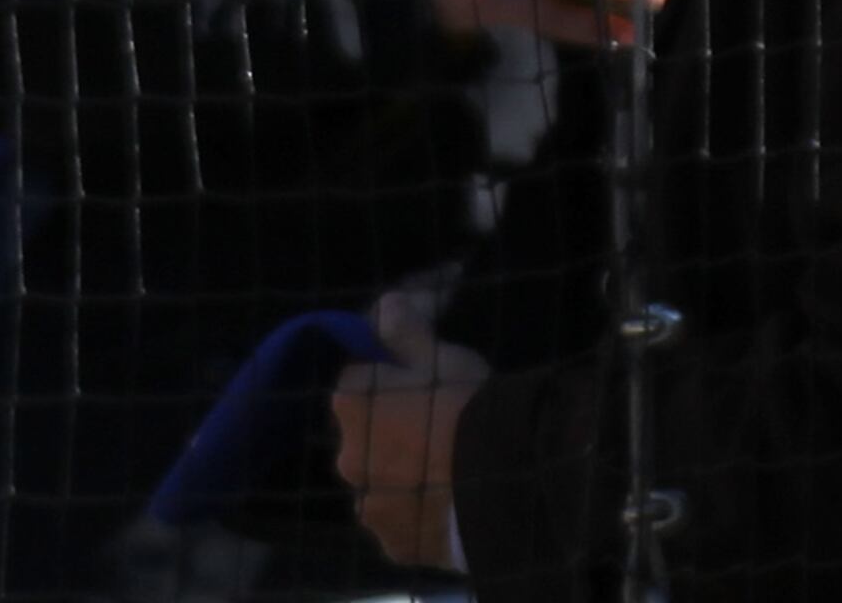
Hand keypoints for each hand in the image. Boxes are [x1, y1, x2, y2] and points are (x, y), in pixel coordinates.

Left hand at [330, 286, 489, 570]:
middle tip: (439, 421)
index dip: (390, 374)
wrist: (495, 476)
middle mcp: (346, 456)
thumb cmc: (463, 401)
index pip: (359, 378)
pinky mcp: (393, 540)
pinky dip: (418, 510)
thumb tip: (388, 301)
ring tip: (448, 466)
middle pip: (366, 434)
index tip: (422, 375)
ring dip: (402, 472)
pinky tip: (448, 500)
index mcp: (351, 403)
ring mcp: (367, 504)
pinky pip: (401, 520)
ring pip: (381, 481)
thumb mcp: (441, 354)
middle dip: (392, 427)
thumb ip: (408, 329)